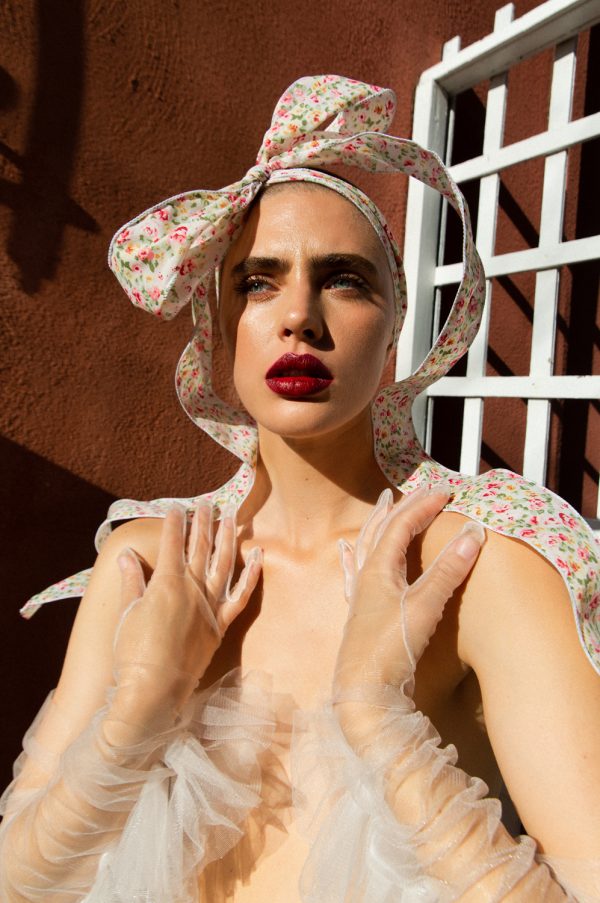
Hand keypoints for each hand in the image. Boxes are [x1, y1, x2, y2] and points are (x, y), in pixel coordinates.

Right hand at [107, 501, 260, 737]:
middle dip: (202, 523)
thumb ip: (131, 582)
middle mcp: (192, 589)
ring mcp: (210, 607)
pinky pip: (241, 595)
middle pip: (199, 548)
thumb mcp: (127, 613)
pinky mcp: (221, 625)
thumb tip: (126, 556)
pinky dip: (252, 574)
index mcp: (167, 583)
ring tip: (231, 517)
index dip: (173, 523)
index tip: (175, 507)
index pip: (172, 544)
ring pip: (223, 564)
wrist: (153, 691)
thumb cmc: (133, 654)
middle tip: (206, 502)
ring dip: (227, 538)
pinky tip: (258, 555)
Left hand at [333, 486, 484, 751]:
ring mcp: (361, 596)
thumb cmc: (389, 649)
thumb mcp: (425, 607)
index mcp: (378, 569)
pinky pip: (356, 572)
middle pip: (383, 530)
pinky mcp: (362, 615)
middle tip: (421, 490)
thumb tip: (475, 532)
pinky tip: (346, 551)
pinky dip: (356, 554)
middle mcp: (366, 577)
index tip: (447, 491)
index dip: (424, 505)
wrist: (363, 696)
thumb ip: (448, 570)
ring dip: (381, 523)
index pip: (401, 524)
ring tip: (385, 505)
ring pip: (369, 546)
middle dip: (403, 507)